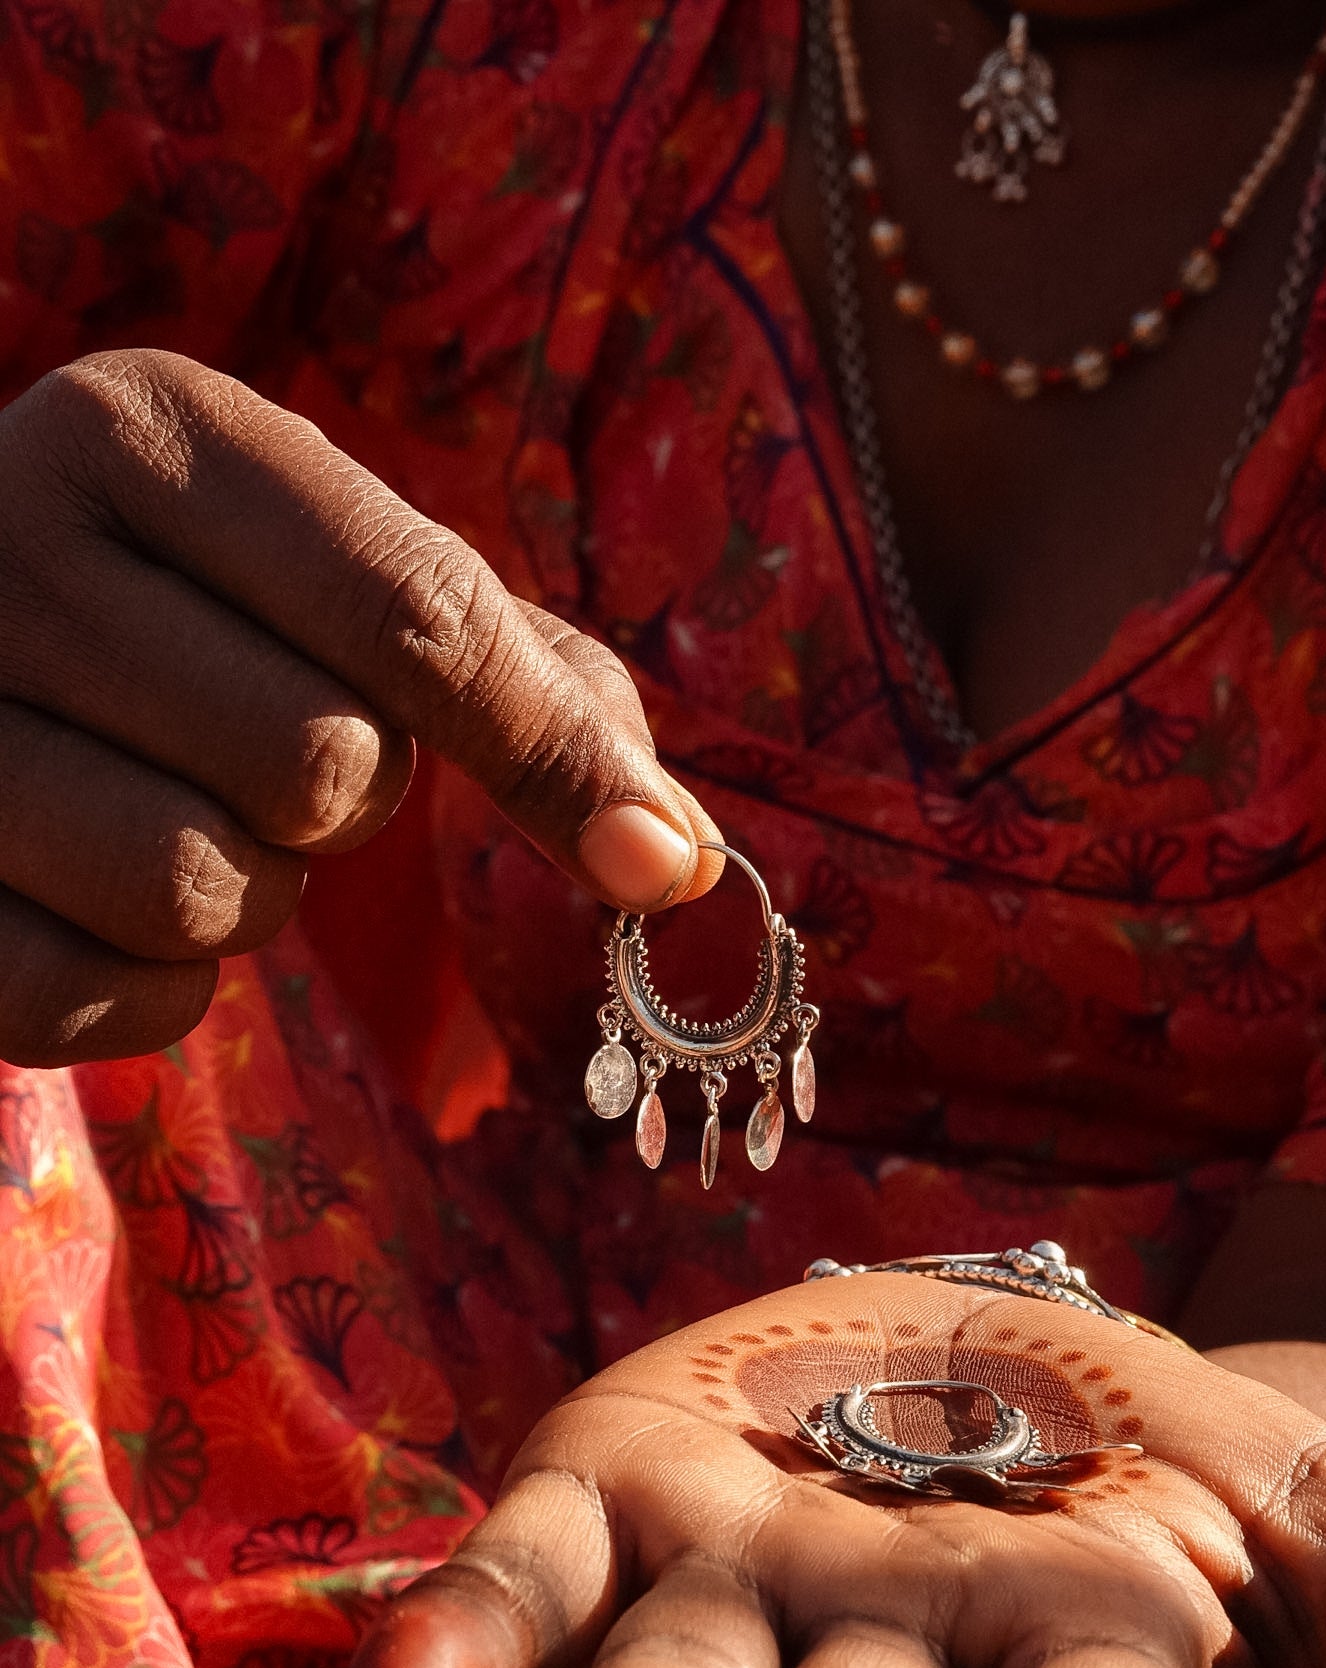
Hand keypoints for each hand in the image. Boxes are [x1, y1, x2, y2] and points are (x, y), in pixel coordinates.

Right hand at [0, 348, 718, 1065]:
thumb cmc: (198, 615)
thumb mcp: (349, 583)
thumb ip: (526, 683)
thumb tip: (676, 859)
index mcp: (148, 427)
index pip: (412, 615)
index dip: (547, 757)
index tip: (657, 864)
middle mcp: (6, 534)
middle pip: (321, 767)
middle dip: (343, 803)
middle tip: (265, 751)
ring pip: (202, 890)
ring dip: (246, 895)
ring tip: (177, 812)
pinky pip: (95, 998)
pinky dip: (148, 992)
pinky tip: (103, 904)